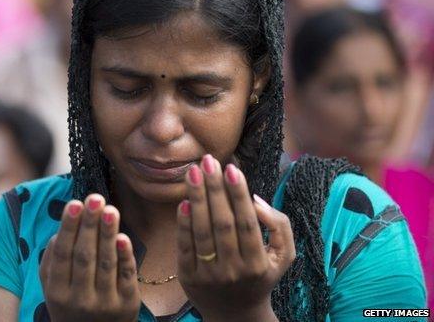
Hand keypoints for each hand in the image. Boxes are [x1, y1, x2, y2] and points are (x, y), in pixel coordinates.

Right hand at [39, 194, 140, 321]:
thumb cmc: (71, 305)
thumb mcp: (53, 288)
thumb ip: (52, 261)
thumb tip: (61, 231)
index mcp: (57, 293)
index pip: (62, 255)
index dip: (68, 228)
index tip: (74, 203)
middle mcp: (79, 300)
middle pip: (84, 256)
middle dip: (89, 225)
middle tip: (95, 198)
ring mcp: (105, 304)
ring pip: (106, 263)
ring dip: (108, 234)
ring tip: (110, 209)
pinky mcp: (128, 305)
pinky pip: (126, 277)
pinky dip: (125, 256)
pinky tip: (123, 237)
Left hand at [176, 155, 294, 321]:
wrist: (236, 315)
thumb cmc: (261, 275)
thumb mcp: (284, 256)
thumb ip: (279, 225)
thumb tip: (256, 200)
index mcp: (258, 263)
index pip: (247, 222)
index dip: (238, 194)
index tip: (231, 167)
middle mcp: (233, 270)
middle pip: (222, 223)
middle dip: (214, 188)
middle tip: (207, 161)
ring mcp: (209, 275)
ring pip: (202, 232)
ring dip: (196, 199)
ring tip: (192, 172)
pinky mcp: (189, 277)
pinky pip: (185, 246)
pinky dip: (183, 223)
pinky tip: (184, 201)